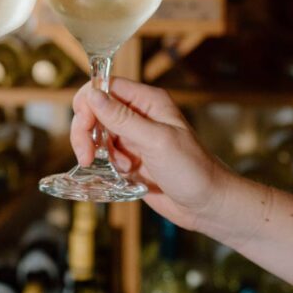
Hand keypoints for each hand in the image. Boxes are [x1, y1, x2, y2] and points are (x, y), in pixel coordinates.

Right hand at [72, 77, 230, 231]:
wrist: (207, 205)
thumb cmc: (192, 170)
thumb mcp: (156, 141)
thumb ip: (122, 119)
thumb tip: (93, 95)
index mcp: (148, 101)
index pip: (106, 87)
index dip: (89, 102)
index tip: (85, 126)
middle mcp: (138, 115)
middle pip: (95, 109)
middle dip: (85, 131)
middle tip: (86, 155)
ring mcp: (133, 137)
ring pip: (96, 133)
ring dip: (96, 150)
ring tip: (116, 167)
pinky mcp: (129, 158)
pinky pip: (104, 154)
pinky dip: (105, 164)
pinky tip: (123, 173)